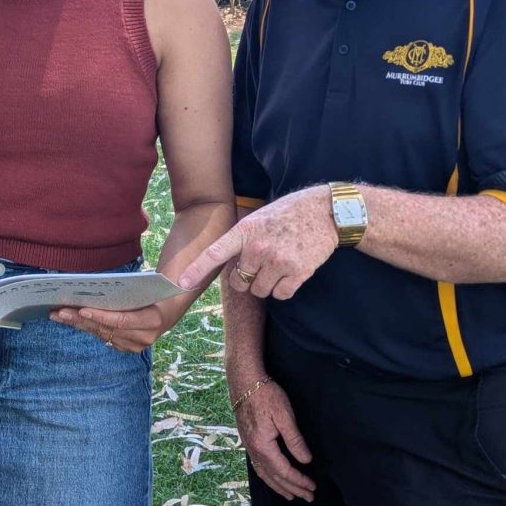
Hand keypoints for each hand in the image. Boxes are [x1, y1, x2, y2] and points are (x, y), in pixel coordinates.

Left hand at [51, 291, 195, 352]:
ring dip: (78, 324)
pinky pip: (101, 336)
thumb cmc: (160, 291)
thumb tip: (155, 280)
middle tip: (61, 311)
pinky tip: (69, 319)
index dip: (102, 316)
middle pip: (107, 329)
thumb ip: (156, 283)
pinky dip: (85, 327)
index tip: (83, 309)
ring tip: (58, 314)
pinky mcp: (124, 347)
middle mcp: (143, 338)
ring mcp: (134, 345)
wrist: (169, 309)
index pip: (122, 320)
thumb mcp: (158, 285)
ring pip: (101, 334)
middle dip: (82, 320)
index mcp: (153, 321)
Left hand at [178, 186, 336, 299]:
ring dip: (266, 284)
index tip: (180, 284)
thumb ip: (241, 240)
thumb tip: (227, 264)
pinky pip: (281, 295)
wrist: (325, 211)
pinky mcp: (298, 272)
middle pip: (239, 282)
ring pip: (260, 291)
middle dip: (246, 278)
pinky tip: (291, 272)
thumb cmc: (287, 214)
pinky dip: (284, 289)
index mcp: (244, 231)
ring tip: (278, 264)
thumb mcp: (257, 218)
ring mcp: (278, 261)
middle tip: (260, 264)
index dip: (196, 270)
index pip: (214, 254)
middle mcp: (258, 247)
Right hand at [235, 378, 314, 501]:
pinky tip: (272, 478)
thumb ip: (295, 440)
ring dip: (278, 486)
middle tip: (308, 497)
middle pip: (274, 476)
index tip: (313, 487)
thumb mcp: (284, 415)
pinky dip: (267, 477)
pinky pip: (257, 466)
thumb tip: (305, 460)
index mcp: (263, 446)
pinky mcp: (247, 440)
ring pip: (263, 474)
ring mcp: (248, 446)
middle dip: (292, 488)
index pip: (284, 470)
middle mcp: (253, 450)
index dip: (299, 481)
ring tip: (291, 495)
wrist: (244, 381)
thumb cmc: (266, 395)